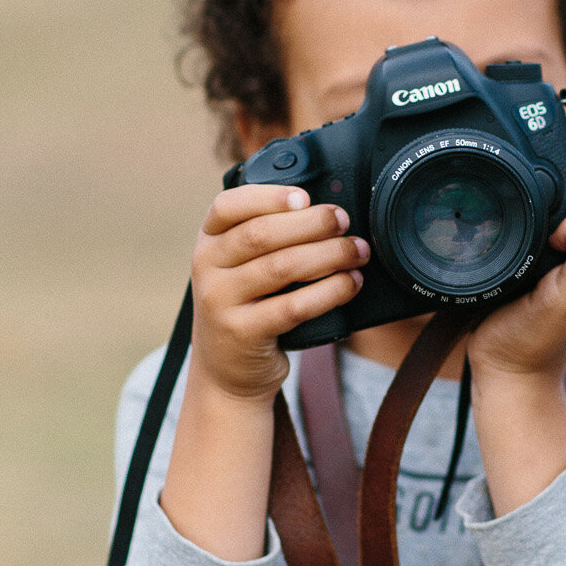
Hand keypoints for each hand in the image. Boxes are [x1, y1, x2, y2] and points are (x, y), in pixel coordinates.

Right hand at [189, 184, 368, 404]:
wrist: (226, 368)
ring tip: (358, 251)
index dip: (268, 196)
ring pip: (282, 267)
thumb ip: (266, 238)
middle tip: (344, 221)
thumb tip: (326, 212)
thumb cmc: (246, 305)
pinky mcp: (243, 333)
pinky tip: (351, 283)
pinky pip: (294, 306)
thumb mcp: (239, 267)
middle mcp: (207, 268)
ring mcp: (221, 302)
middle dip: (311, 223)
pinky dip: (330, 291)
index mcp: (209, 241)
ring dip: (329, 255)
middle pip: (261, 234)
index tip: (305, 197)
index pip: (228, 205)